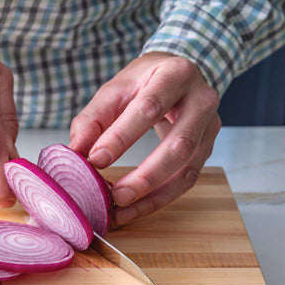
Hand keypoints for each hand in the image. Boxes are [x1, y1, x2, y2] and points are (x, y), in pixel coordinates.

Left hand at [69, 52, 220, 225]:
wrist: (177, 75)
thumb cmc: (142, 83)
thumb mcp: (114, 91)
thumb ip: (92, 120)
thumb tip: (75, 154)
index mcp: (175, 74)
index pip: (149, 107)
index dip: (122, 136)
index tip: (96, 160)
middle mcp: (201, 99)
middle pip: (179, 143)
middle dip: (146, 175)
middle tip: (116, 195)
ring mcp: (210, 126)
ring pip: (188, 168)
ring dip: (154, 194)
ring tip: (122, 209)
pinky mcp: (207, 148)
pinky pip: (187, 180)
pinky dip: (160, 199)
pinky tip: (135, 209)